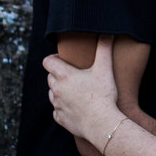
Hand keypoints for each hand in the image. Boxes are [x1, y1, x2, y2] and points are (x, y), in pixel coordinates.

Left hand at [44, 34, 122, 148]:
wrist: (102, 123)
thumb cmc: (103, 94)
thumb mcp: (105, 69)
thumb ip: (104, 48)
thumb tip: (107, 32)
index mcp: (63, 75)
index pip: (47, 62)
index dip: (54, 59)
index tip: (65, 60)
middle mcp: (56, 90)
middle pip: (50, 77)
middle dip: (59, 74)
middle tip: (76, 75)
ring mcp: (57, 105)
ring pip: (53, 94)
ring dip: (61, 91)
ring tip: (77, 91)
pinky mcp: (60, 118)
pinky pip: (58, 110)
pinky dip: (64, 107)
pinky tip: (77, 107)